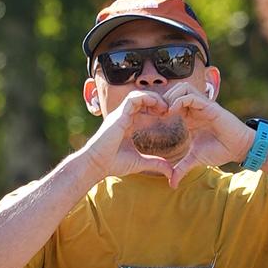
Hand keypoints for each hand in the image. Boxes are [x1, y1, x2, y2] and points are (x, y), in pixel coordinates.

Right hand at [83, 91, 199, 180]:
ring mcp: (120, 115)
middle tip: (169, 109)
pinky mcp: (118, 115)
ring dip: (152, 97)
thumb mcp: (140, 162)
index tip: (166, 115)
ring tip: (164, 106)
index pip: (142, 109)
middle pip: (141, 99)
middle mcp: (123, 117)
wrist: (97, 165)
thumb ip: (155, 163)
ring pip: (138, 96)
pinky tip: (156, 105)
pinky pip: (133, 98)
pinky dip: (146, 98)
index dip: (155, 108)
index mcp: (127, 125)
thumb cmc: (113, 164)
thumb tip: (170, 172)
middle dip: (156, 101)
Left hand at [150, 86, 252, 188]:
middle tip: (155, 113)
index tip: (150, 119)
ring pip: (182, 88)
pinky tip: (173, 112)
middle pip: (174, 91)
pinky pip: (191, 96)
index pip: (171, 103)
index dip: (159, 108)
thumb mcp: (195, 160)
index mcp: (189, 117)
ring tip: (165, 111)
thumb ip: (182, 169)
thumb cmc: (220, 150)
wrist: (238, 148)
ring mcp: (202, 105)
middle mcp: (195, 109)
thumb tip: (172, 185)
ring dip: (171, 97)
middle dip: (162, 99)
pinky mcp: (210, 106)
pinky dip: (180, 100)